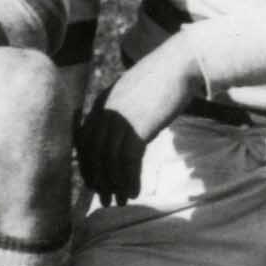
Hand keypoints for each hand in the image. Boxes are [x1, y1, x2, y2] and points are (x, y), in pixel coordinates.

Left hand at [81, 39, 197, 203]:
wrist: (181, 64)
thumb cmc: (163, 78)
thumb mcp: (133, 94)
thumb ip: (122, 111)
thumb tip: (121, 135)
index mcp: (101, 103)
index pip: (84, 140)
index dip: (87, 165)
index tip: (95, 182)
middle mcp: (105, 111)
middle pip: (92, 153)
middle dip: (97, 180)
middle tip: (105, 199)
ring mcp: (120, 118)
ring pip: (108, 161)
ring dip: (114, 185)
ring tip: (121, 201)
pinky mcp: (138, 126)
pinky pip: (127, 161)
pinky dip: (129, 179)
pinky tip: (135, 192)